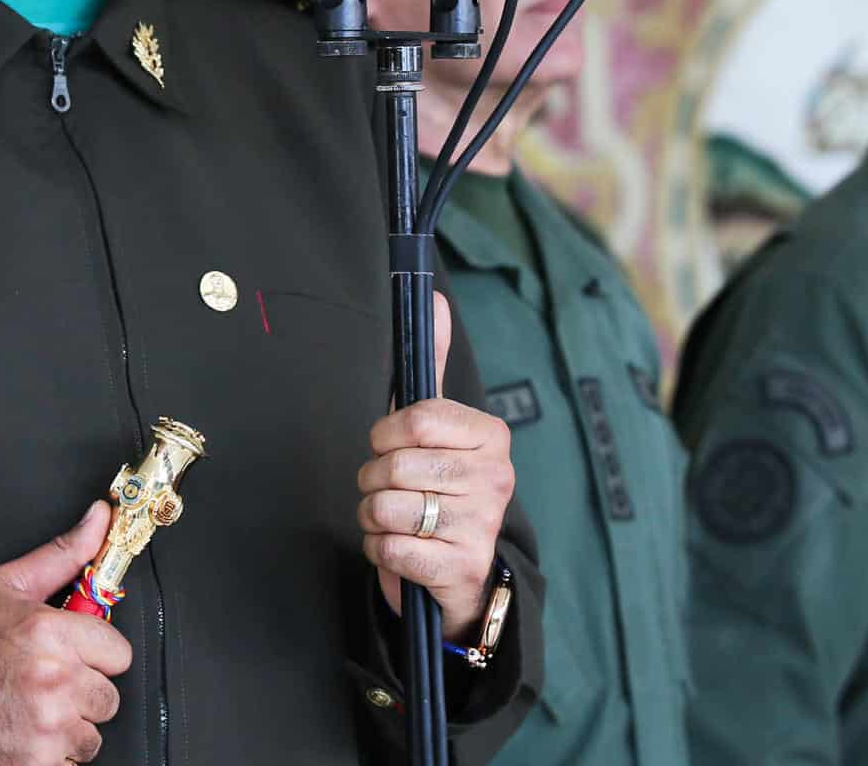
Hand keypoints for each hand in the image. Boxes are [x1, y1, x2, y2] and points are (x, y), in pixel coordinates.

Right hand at [0, 500, 130, 764]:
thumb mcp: (3, 589)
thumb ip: (61, 554)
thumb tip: (99, 518)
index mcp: (50, 632)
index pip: (118, 652)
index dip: (95, 654)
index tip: (71, 656)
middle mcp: (55, 680)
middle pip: (108, 697)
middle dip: (82, 694)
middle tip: (45, 686)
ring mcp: (47, 728)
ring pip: (92, 735)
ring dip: (69, 729)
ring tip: (30, 713)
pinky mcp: (38, 765)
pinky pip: (71, 764)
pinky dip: (51, 757)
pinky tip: (22, 739)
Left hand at [356, 291, 514, 640]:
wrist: (461, 570)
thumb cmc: (439, 485)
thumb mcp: (437, 424)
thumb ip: (434, 362)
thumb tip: (435, 297)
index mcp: (491, 435)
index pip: (414, 419)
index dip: (384, 435)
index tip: (390, 445)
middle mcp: (496, 478)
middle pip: (395, 465)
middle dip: (372, 479)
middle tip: (389, 488)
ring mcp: (482, 525)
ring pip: (387, 508)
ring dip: (372, 515)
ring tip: (393, 518)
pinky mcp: (461, 568)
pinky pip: (390, 549)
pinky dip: (380, 549)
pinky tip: (400, 547)